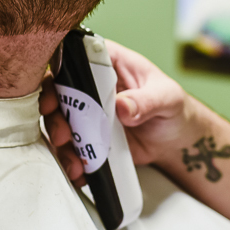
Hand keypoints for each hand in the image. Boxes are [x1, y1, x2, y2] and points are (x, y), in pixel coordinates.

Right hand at [39, 40, 196, 180]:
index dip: (58, 73)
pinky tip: (78, 171)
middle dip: (53, 114)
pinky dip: (71, 159)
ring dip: (59, 141)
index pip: (74, 57)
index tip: (55, 94)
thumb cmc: (173, 107)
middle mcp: (92, 85)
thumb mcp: (167, 98)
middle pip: (59, 91)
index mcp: (108, 63)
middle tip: (63, 134)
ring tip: (72, 159)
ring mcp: (89, 112)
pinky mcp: (90, 136)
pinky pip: (72, 146)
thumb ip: (146, 101)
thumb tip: (123, 105)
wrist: (176, 139)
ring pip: (60, 121)